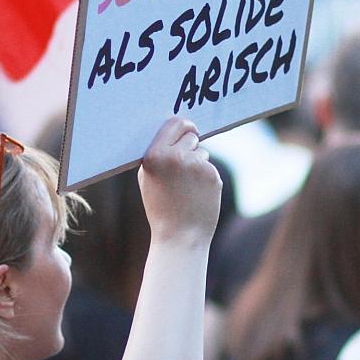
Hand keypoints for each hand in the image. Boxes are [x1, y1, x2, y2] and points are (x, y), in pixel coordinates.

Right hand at [138, 117, 220, 246]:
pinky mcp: (212, 176)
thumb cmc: (160, 206)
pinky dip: (205, 177)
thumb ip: (158, 152)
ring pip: (202, 151)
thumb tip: (173, 130)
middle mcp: (176, 157)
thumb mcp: (147, 177)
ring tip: (186, 186)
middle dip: (189, 145)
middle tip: (183, 164)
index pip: (175, 123)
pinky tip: (196, 193)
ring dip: (197, 162)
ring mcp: (196, 166)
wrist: (180, 236)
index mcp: (155, 155)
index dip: (183, 126)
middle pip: (191, 135)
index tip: (187, 130)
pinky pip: (210, 167)